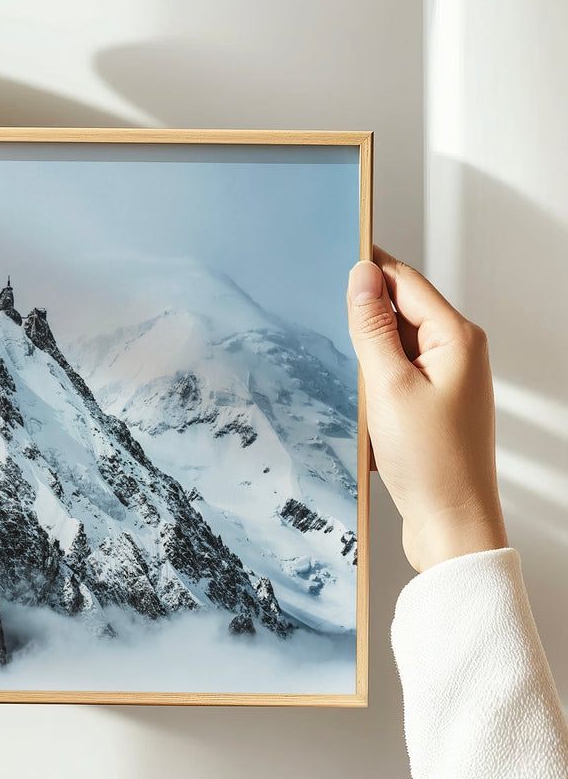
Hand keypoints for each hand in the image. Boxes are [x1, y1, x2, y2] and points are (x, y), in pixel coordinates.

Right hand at [347, 246, 507, 572]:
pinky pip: (394, 375)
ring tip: (343, 374)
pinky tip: (355, 400)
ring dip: (364, 354)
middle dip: (361, 315)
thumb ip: (373, 328)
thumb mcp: (388, 386)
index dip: (367, 267)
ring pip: (393, 345)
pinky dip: (372, 381)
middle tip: (321, 318)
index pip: (404, 281)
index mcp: (456, 338)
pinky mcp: (432, 405)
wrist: (451, 524)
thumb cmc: (431, 462)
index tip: (330, 254)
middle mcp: (457, 352)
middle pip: (399, 310)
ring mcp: (446, 380)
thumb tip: (361, 276)